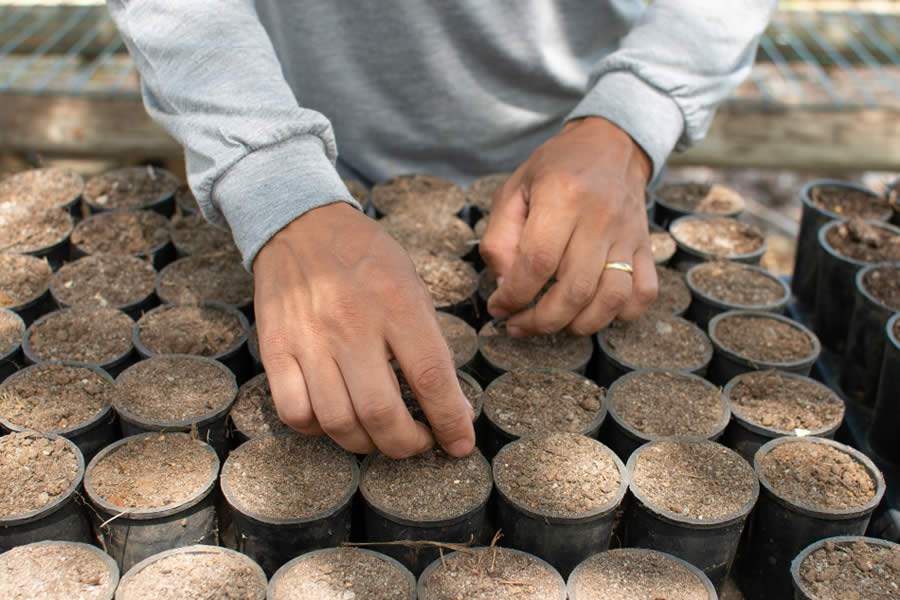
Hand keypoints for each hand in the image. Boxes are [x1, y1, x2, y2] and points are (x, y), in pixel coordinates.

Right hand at [253, 203, 475, 457]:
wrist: (301, 225)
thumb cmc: (367, 258)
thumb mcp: (412, 285)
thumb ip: (430, 343)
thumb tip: (451, 406)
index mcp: (397, 304)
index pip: (430, 378)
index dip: (450, 422)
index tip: (460, 444)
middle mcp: (352, 325)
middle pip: (382, 413)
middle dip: (408, 445)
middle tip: (419, 443)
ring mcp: (310, 340)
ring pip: (338, 422)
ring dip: (367, 444)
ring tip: (381, 436)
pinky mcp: (276, 350)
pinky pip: (295, 413)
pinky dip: (319, 430)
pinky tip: (336, 420)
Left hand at [481, 117, 657, 335]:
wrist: (610, 145)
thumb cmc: (553, 170)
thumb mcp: (513, 191)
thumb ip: (500, 239)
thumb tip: (506, 286)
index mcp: (562, 196)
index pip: (538, 261)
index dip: (515, 295)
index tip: (499, 307)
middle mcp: (600, 217)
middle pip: (575, 289)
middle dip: (542, 320)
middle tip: (519, 325)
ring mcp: (628, 234)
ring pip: (612, 298)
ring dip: (579, 325)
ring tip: (554, 323)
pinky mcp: (646, 247)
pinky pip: (643, 293)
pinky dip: (621, 314)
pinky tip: (593, 310)